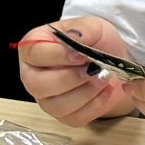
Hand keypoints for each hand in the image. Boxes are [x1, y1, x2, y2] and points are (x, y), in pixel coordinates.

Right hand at [18, 16, 137, 126]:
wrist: (112, 65)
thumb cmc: (95, 43)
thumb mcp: (92, 26)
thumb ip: (83, 30)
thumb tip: (74, 38)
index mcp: (32, 49)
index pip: (34, 53)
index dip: (57, 55)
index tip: (81, 54)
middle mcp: (33, 75)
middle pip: (37, 84)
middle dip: (70, 78)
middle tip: (94, 68)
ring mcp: (46, 99)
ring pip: (57, 105)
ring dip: (85, 93)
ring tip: (104, 78)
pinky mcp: (63, 116)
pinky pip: (74, 118)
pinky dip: (95, 106)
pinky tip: (106, 91)